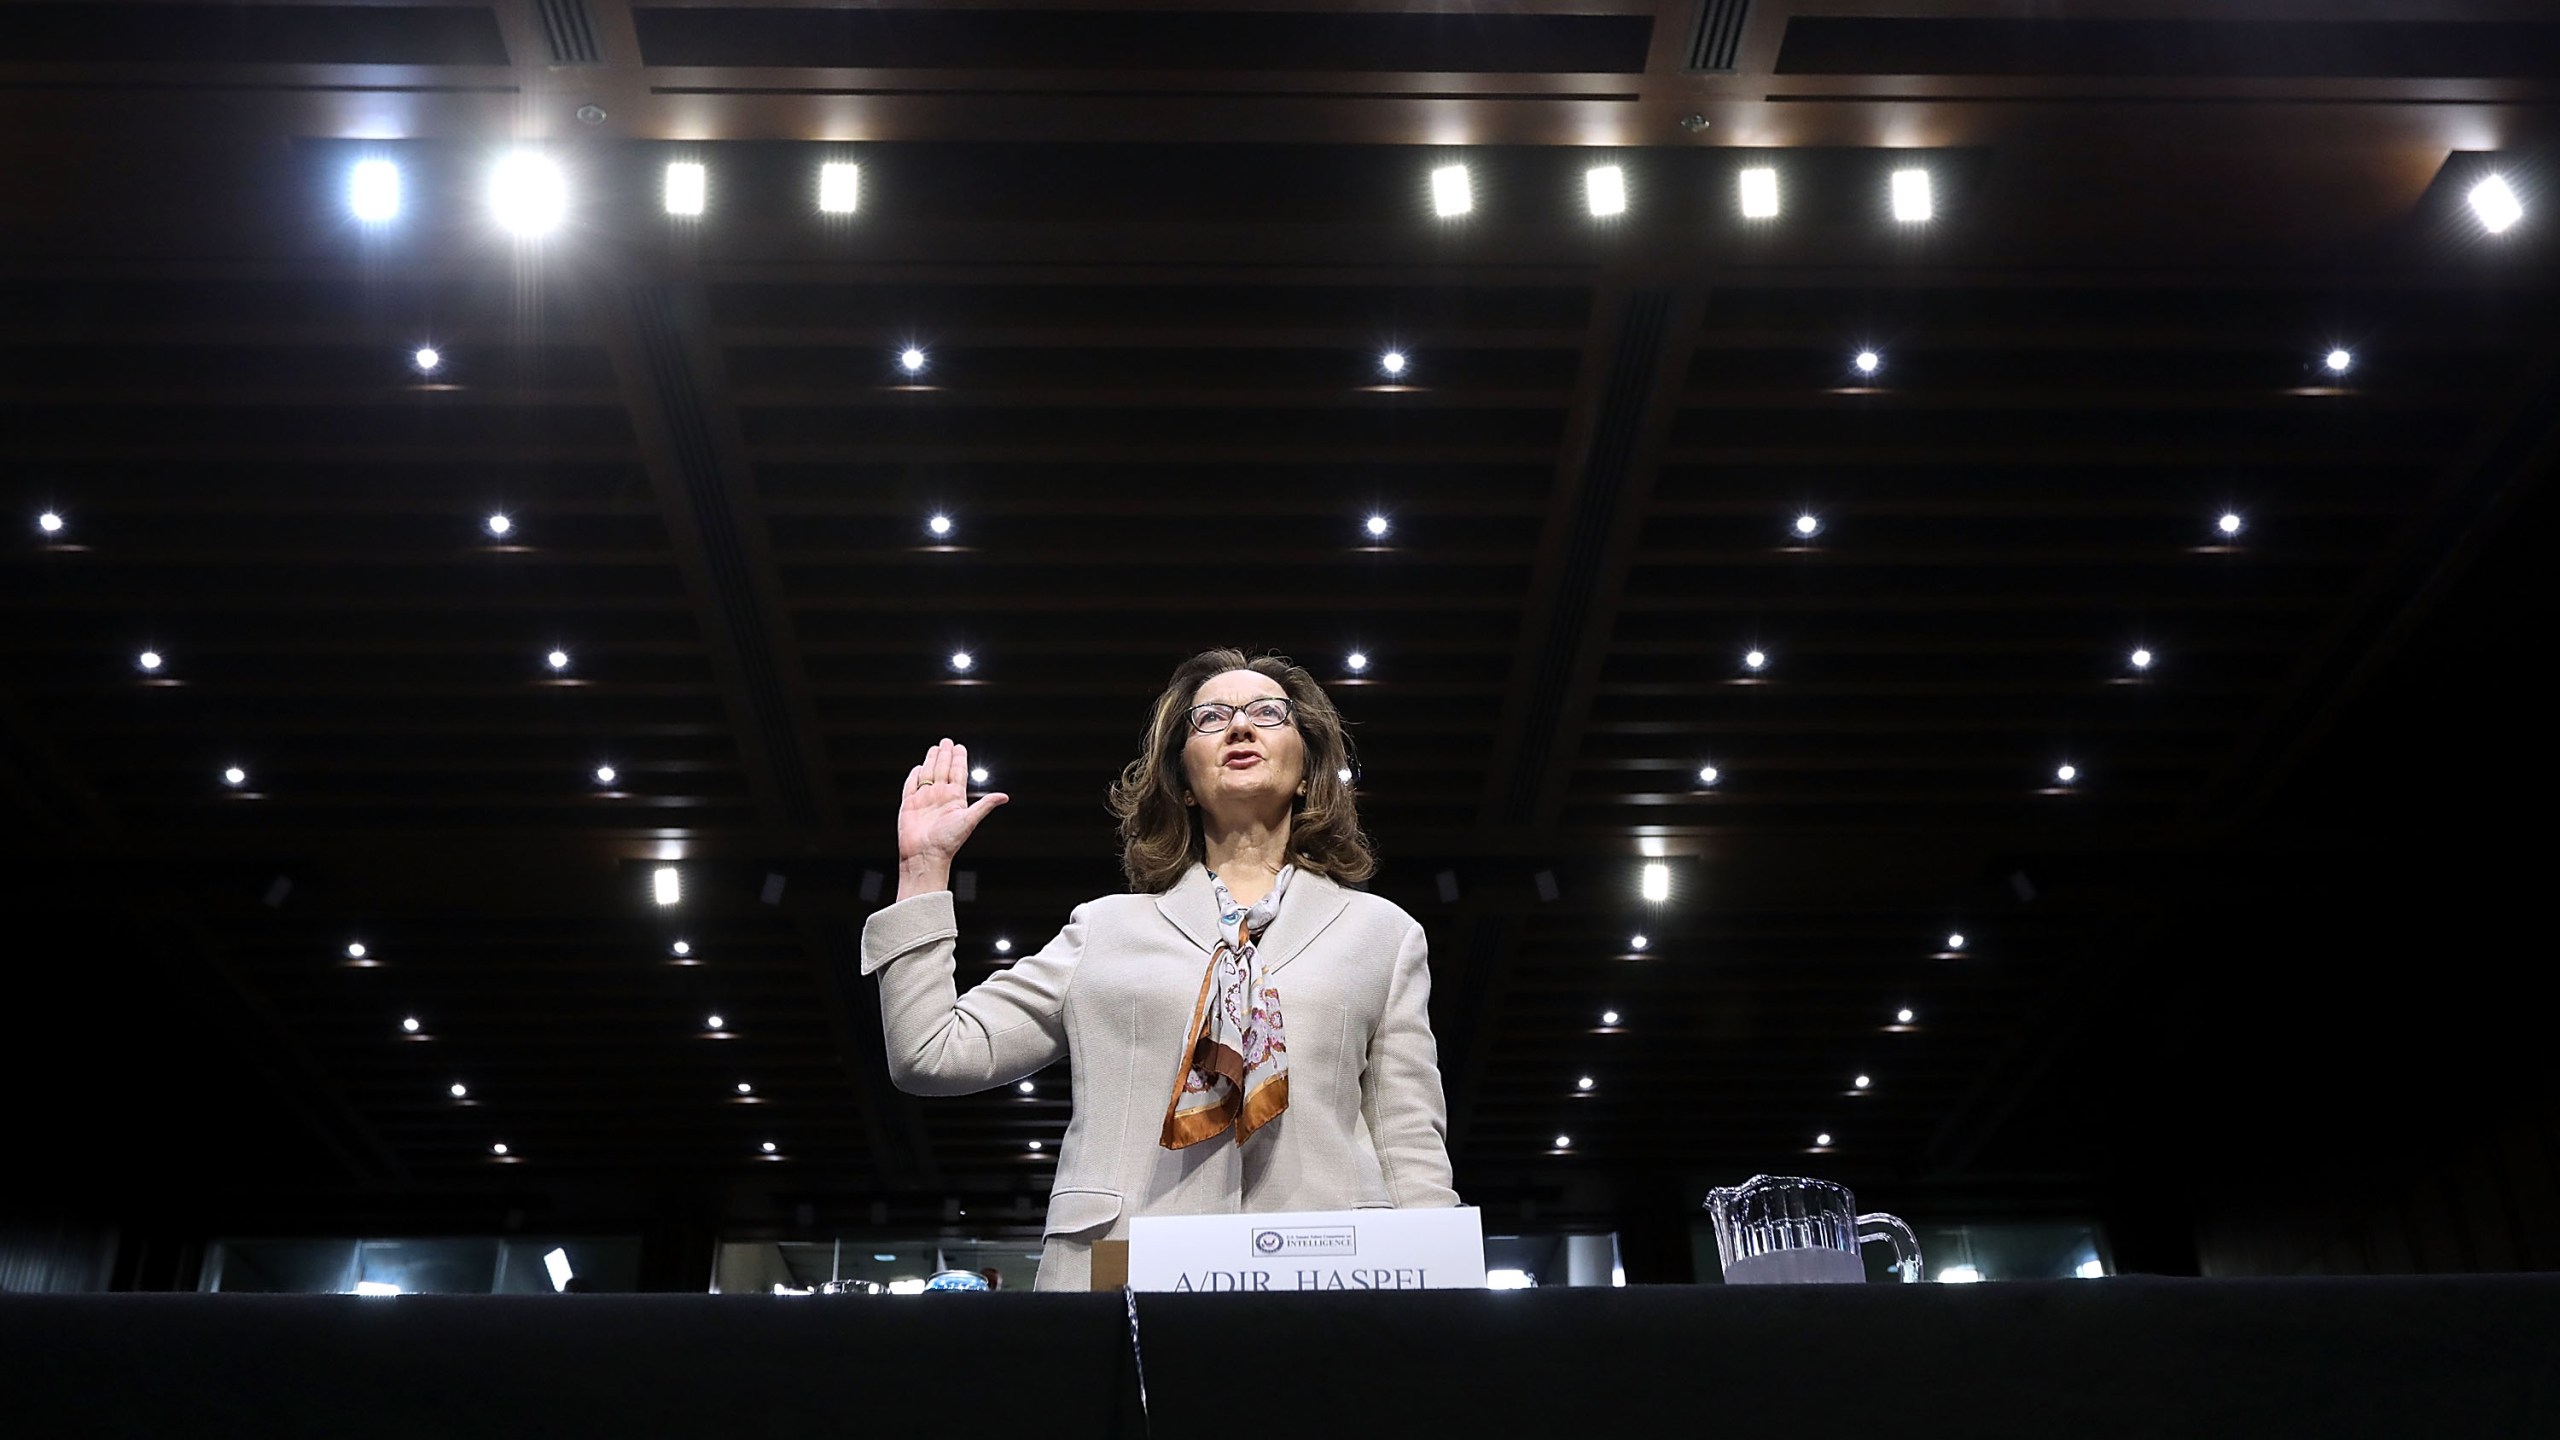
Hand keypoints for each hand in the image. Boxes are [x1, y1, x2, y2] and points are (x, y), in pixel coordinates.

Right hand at [896, 738, 1008, 880]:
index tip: (960, 747)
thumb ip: (984, 805)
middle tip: (947, 741)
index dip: (959, 760)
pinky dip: (914, 776)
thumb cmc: (947, 841)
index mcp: (955, 798)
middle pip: (943, 770)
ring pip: (928, 774)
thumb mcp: (969, 820)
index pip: (958, 773)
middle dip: (945, 755)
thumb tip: (1004, 797)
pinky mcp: (909, 805)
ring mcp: (924, 800)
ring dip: (931, 761)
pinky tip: (918, 767)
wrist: (925, 855)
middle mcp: (940, 797)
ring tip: (935, 748)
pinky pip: (911, 786)